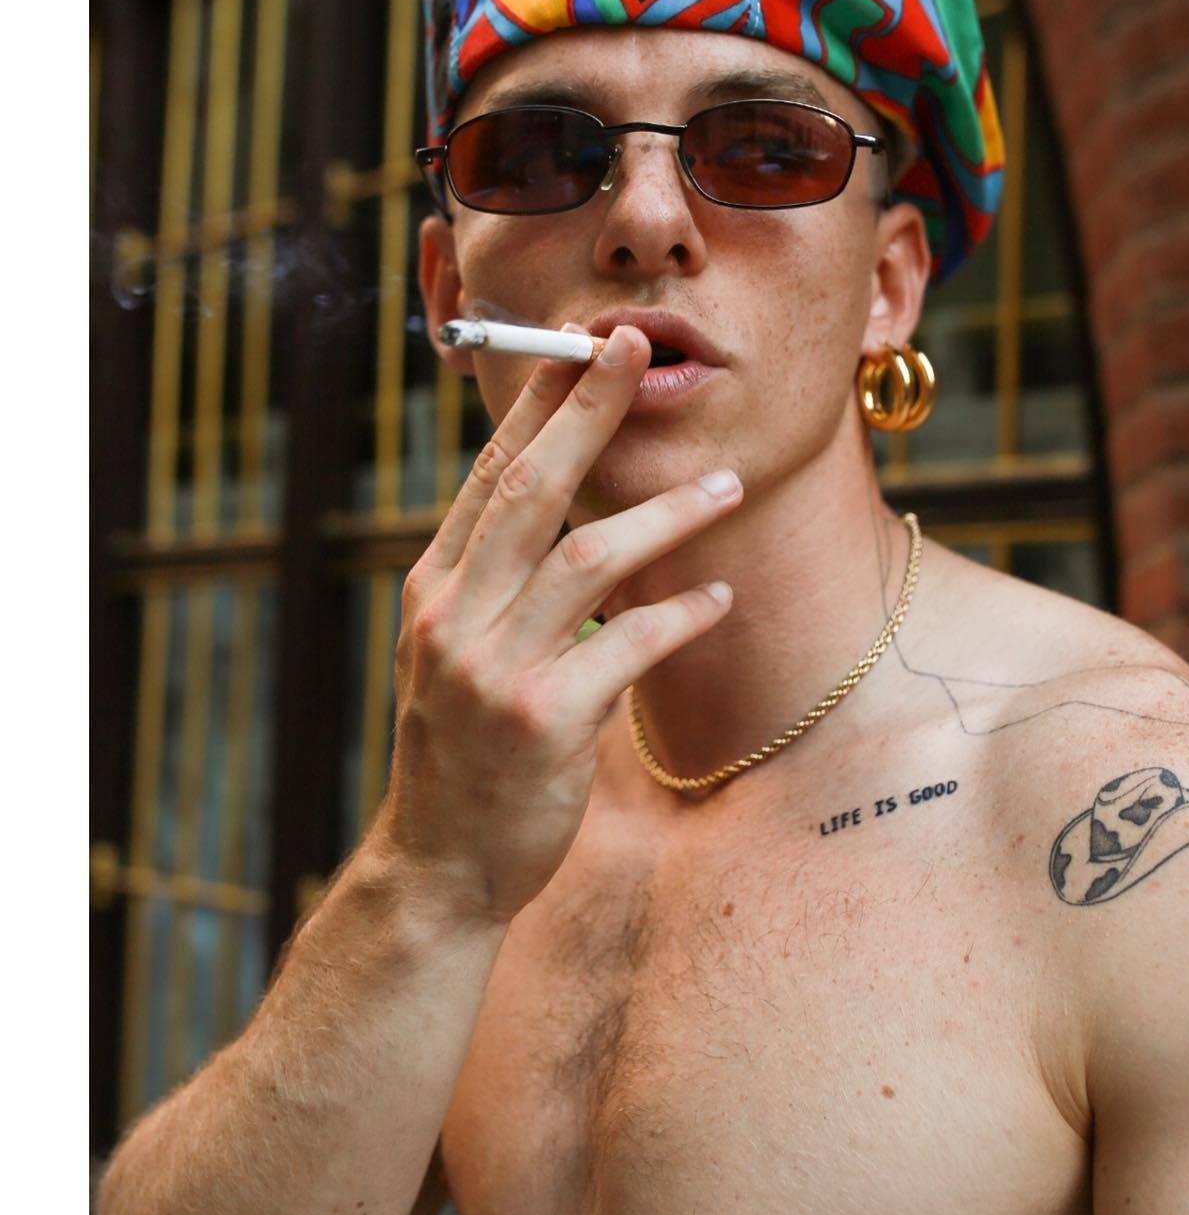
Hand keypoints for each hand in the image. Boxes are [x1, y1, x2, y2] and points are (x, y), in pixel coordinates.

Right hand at [371, 325, 742, 923]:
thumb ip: (496, 589)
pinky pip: (627, 643)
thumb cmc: (467, 757)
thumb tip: (557, 515)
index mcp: (434, 591)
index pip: (488, 477)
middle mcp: (454, 617)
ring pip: (588, 556)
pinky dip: (680, 613)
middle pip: (530, 489)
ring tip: (730, 485)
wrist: (440, 868)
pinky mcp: (542, 722)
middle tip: (637, 348)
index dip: (536, 407)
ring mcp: (493, 670)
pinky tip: (718, 595)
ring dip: (667, 512)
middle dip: (587, 410)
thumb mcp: (456, 659)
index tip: (580, 346)